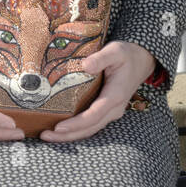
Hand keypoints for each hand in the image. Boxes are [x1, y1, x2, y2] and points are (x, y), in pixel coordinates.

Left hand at [39, 41, 155, 142]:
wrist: (141, 60)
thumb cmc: (126, 54)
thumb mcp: (115, 51)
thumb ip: (101, 58)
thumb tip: (85, 66)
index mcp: (115, 96)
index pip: (93, 116)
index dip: (76, 124)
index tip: (58, 127)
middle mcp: (114, 109)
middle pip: (89, 128)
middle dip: (67, 135)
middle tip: (44, 136)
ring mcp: (111, 112)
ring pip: (89, 129)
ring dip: (70, 135)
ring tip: (47, 135)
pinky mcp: (106, 110)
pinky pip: (90, 124)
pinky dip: (76, 129)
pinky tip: (61, 129)